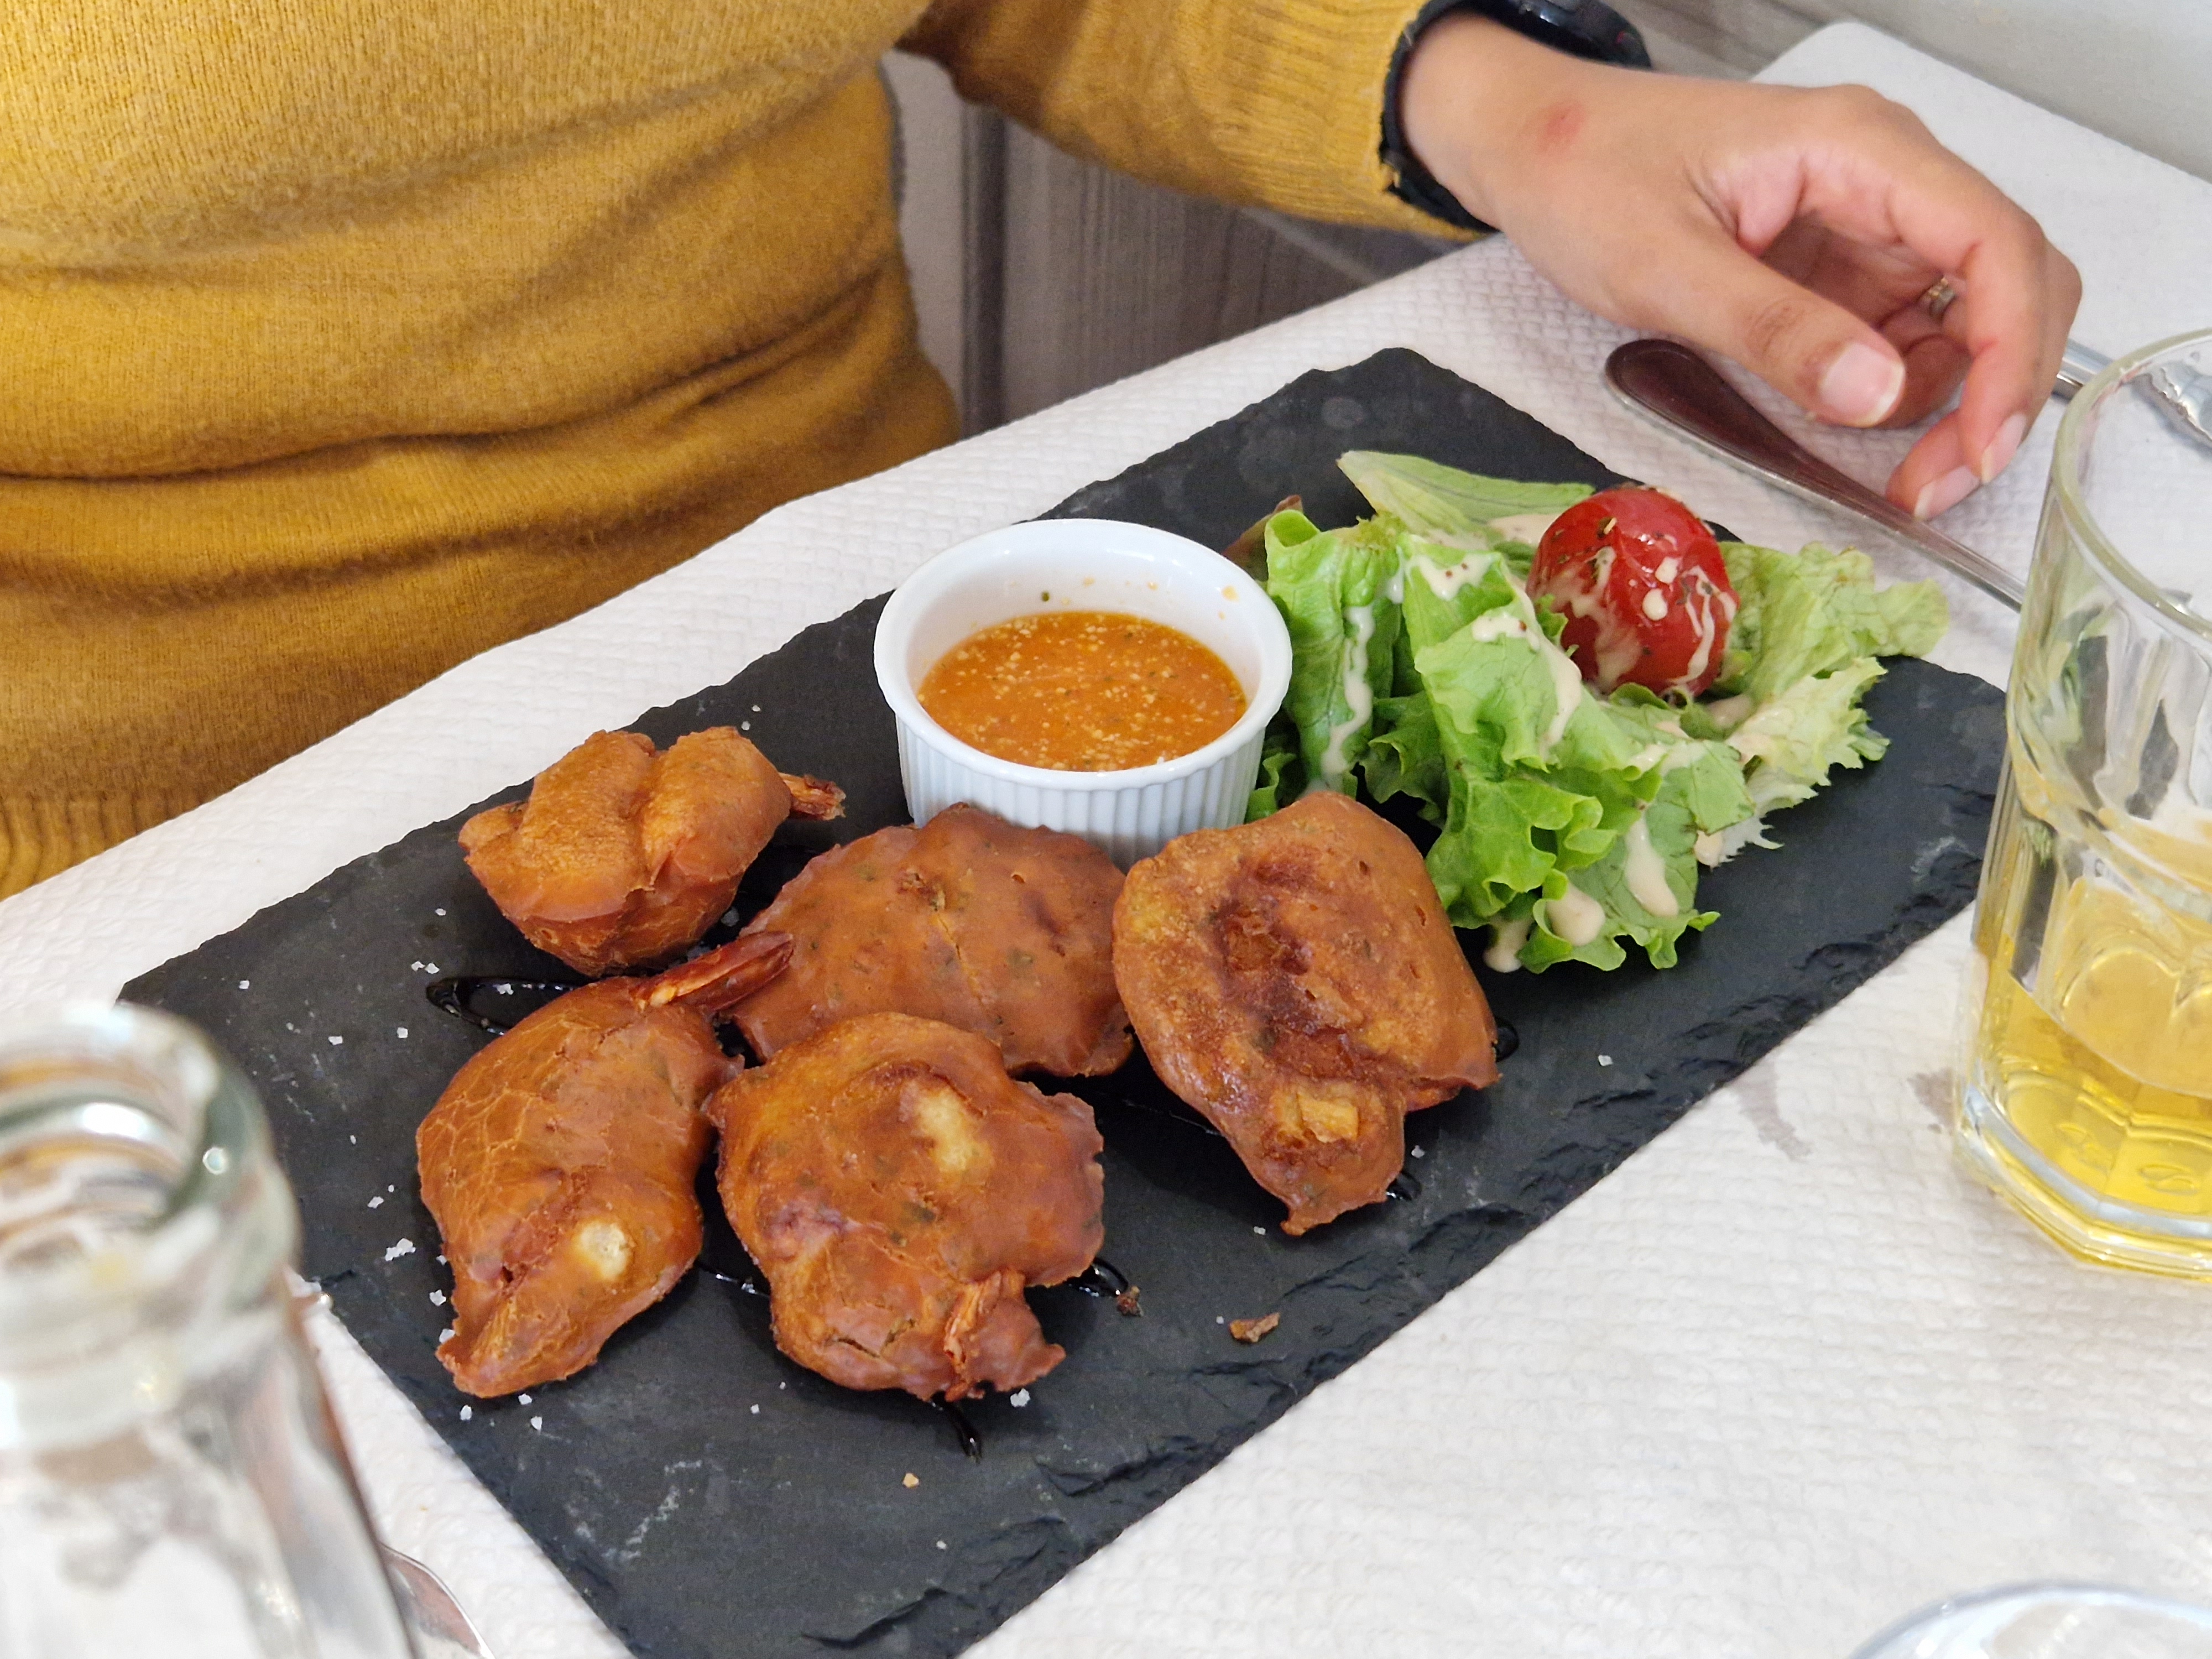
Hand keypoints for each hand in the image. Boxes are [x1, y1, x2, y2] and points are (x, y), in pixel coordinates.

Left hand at [1399, 15, 2080, 517]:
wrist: (1534, 146)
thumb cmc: (1585, 173)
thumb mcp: (1664, 265)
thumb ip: (1773, 330)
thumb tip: (1876, 394)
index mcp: (1858, 148)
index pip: (1991, 242)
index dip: (2011, 351)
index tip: (1985, 445)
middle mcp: (1884, 178)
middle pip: (2005, 281)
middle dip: (1994, 389)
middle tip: (1935, 486)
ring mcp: (1865, 225)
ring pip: (1964, 320)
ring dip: (1949, 403)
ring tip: (1893, 476)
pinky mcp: (1838, 269)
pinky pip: (1904, 335)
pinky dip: (1899, 394)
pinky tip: (1853, 428)